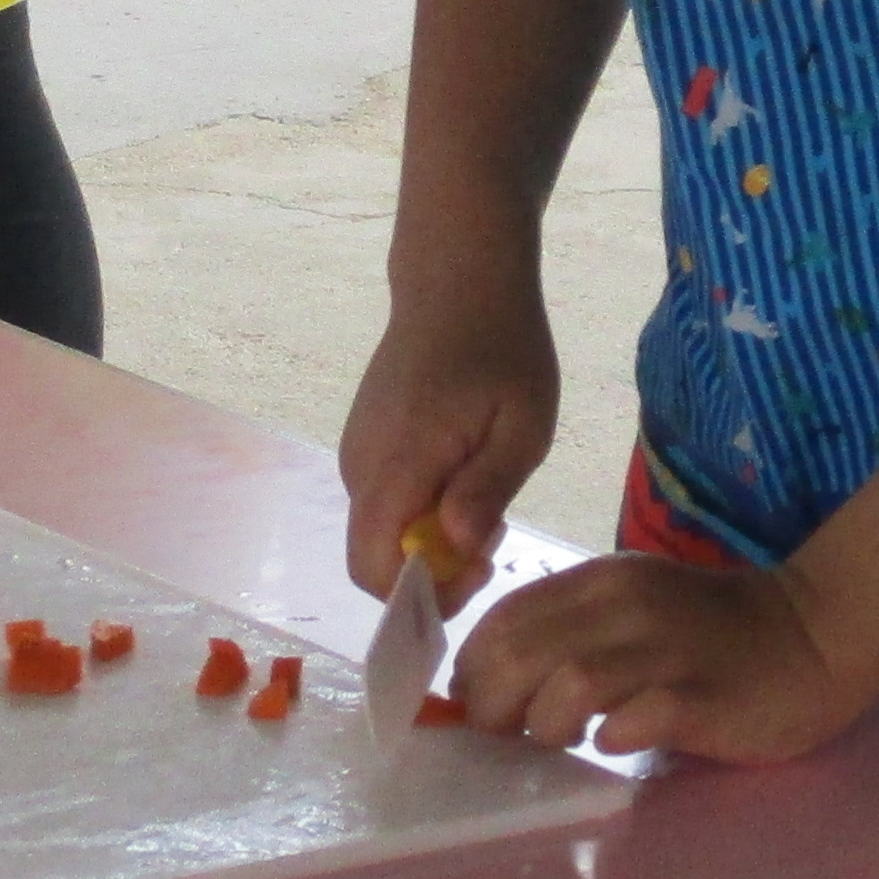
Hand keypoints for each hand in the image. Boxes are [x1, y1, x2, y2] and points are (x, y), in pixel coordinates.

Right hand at [337, 297, 555, 599]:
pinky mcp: (364, 442)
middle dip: (432, 572)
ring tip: (486, 494)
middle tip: (492, 534)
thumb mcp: (522, 426)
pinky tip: (463, 474)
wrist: (458, 283)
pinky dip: (420, 510)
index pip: (374, 569)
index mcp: (397, 465)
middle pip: (374, 559)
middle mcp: (359, 466)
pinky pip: (384, 502)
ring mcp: (356, 452)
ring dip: (430, 539)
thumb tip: (454, 546)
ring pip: (382, 532)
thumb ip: (487, 488)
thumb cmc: (503, 350)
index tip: (480, 569)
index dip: (422, 594)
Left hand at [448, 552, 874, 764]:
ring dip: (547, 724)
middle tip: (504, 739)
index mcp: (603, 583)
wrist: (817, 635)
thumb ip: (574, 634)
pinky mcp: (704, 696)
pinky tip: (618, 744)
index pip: (507, 617)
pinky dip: (614, 737)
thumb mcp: (634, 612)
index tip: (474, 706)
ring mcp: (668, 650)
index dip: (474, 668)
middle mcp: (628, 606)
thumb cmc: (715, 635)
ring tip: (560, 743)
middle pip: (525, 651)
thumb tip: (499, 687)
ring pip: (571, 683)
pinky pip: (638, 718)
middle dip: (494, 705)